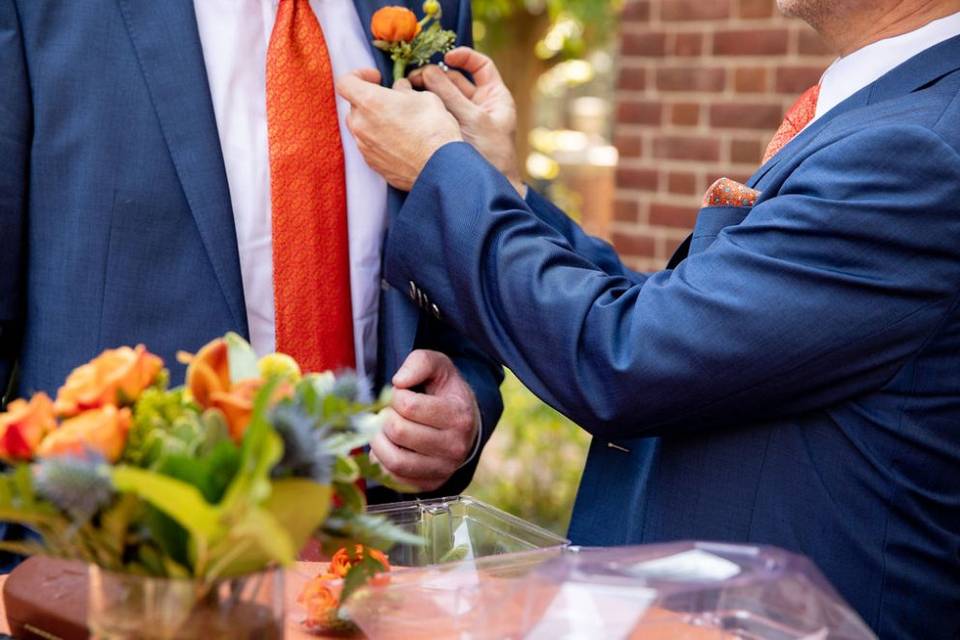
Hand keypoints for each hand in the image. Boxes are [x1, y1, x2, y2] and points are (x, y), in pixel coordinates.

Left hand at [336, 68, 462, 190]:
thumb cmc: (434, 129)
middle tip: (393, 103)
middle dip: (370, 101)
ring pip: (361, 128)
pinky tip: (401, 143)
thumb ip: (405, 90)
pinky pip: (370, 146)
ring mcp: (364, 147)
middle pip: (354, 107)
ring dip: (374, 122)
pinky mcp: (373, 164)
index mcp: (370, 102)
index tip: (377, 78)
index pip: (345, 82)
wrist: (440, 167)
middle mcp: (361, 125)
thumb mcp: (425, 96)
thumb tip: (400, 89)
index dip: (358, 76)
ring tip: (399, 124)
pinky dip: (380, 141)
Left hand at [372, 350, 479, 491]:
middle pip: (399, 432)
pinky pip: (394, 478)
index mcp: (459, 415)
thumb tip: (398, 381)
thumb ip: (420, 362)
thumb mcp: (439, 367)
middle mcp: (455, 446)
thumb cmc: (446, 392)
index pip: (409, 406)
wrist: (464, 424)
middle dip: (385, 418)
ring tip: (380, 429)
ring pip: (395, 460)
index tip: (400, 394)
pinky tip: (387, 446)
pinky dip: (382, 461)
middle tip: (387, 412)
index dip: (394, 396)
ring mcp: (444, 469)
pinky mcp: (430, 484)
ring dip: (378, 442)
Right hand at [410, 48, 523, 194]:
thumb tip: (427, 72)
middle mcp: (480, 105)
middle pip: (456, 79)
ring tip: (409, 89)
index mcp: (495, 97)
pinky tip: (411, 104)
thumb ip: (450, 95)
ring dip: (427, 90)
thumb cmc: (491, 155)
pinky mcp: (449, 132)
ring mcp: (464, 119)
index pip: (481, 66)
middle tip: (415, 77)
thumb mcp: (472, 120)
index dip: (464, 57)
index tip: (446, 57)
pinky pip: (436, 113)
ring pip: (443, 96)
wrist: (486, 189)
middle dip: (436, 75)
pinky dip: (425, 106)